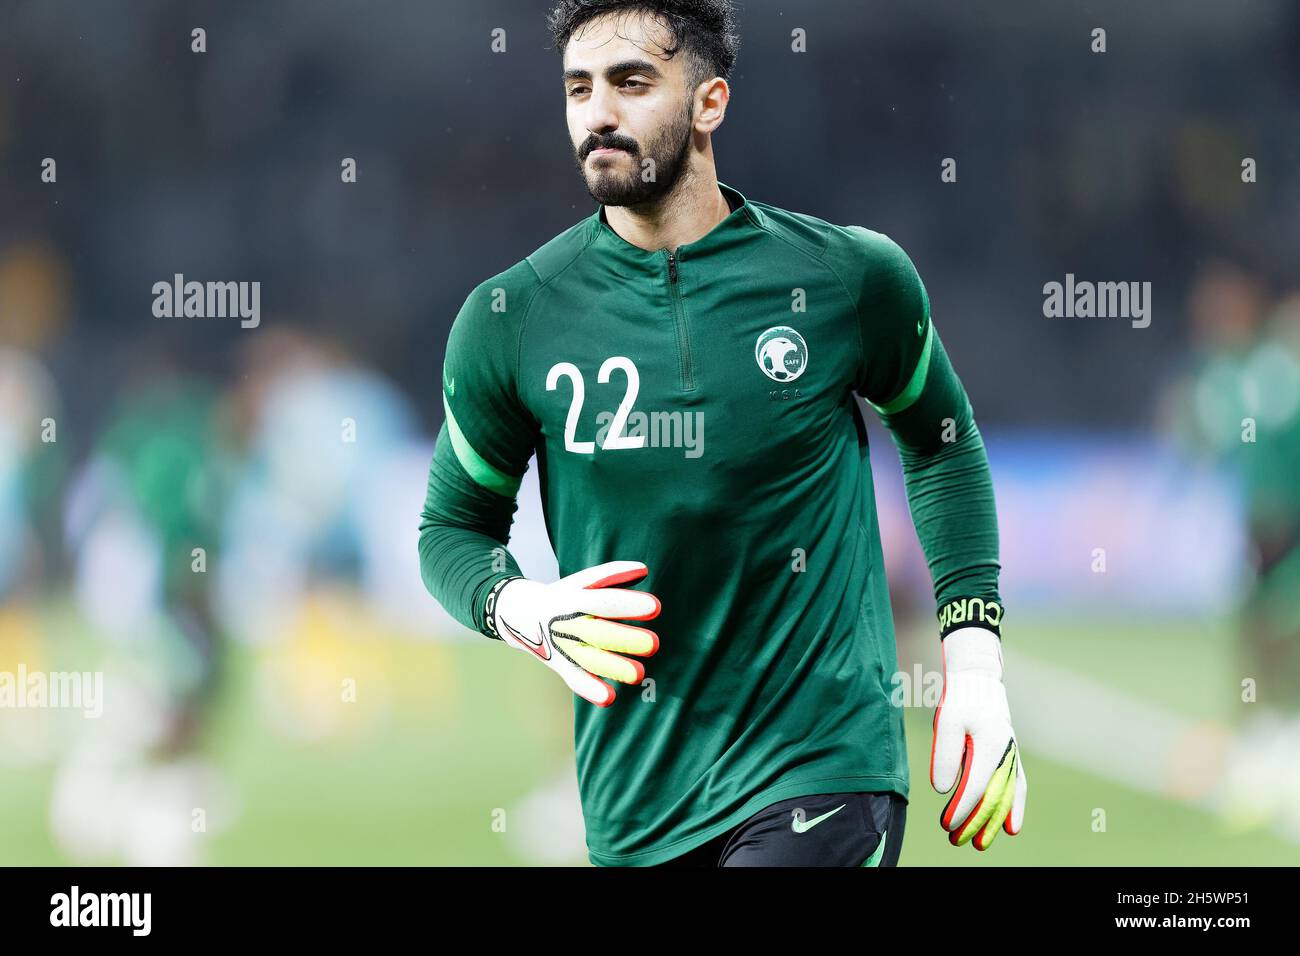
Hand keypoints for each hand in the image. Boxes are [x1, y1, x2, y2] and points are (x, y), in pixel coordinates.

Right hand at [488, 561, 659, 706]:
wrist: (520, 614)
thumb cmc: (563, 595)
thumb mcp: (582, 581)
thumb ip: (613, 574)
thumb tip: (644, 570)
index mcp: (575, 599)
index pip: (604, 602)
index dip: (628, 604)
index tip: (655, 607)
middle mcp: (569, 625)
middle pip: (599, 634)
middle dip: (626, 640)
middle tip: (654, 644)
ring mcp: (564, 647)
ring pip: (590, 660)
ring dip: (613, 668)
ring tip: (639, 675)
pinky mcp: (562, 666)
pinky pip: (575, 679)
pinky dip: (590, 689)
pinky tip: (609, 698)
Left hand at [930, 627, 1027, 849]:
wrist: (980, 681)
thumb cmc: (960, 700)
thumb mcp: (947, 721)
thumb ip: (945, 754)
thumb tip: (943, 790)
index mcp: (989, 745)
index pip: (975, 786)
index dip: (961, 809)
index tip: (947, 824)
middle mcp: (1005, 754)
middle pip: (993, 797)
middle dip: (975, 822)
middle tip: (958, 842)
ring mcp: (1011, 756)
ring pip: (1007, 796)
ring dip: (994, 822)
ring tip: (982, 843)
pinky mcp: (1010, 757)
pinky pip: (1017, 787)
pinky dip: (1015, 808)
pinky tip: (1010, 827)